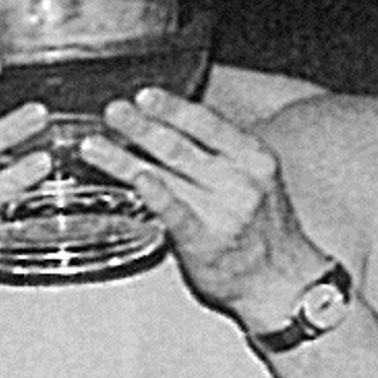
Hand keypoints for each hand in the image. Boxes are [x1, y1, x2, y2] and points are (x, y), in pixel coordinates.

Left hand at [82, 86, 324, 319]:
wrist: (283, 281)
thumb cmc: (262, 229)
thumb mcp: (256, 178)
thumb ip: (220, 152)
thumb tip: (169, 124)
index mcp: (254, 158)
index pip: (208, 124)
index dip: (174, 108)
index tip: (145, 95)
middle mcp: (240, 181)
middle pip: (182, 146)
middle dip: (141, 127)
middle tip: (113, 112)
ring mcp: (223, 213)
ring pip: (167, 176)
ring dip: (124, 159)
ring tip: (94, 147)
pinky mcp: (206, 243)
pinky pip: (176, 213)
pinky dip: (155, 194)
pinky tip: (137, 181)